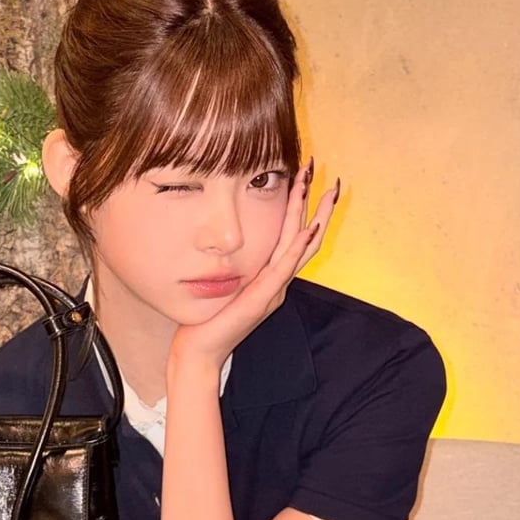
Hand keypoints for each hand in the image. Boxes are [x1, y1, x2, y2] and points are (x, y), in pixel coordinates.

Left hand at [169, 166, 338, 372]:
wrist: (199, 351)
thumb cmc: (207, 317)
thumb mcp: (225, 281)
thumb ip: (236, 262)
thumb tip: (229, 237)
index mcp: (272, 276)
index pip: (296, 236)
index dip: (303, 206)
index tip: (305, 176)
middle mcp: (279, 282)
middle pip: (307, 237)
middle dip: (314, 202)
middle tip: (316, 167)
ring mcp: (275, 290)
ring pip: (302, 246)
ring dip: (313, 215)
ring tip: (321, 188)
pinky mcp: (264, 298)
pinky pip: (285, 267)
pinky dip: (299, 247)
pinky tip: (310, 228)